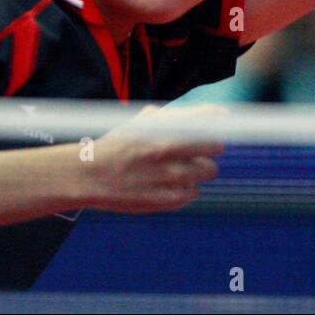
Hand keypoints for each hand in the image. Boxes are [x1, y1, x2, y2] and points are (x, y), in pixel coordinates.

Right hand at [80, 104, 225, 213]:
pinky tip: (166, 184)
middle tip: (197, 149)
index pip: (211, 119)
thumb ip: (174, 119)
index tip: (222, 121)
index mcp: (166, 126)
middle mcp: (173, 149)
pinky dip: (185, 189)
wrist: (91, 175)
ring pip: (209, 171)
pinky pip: (194, 192)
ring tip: (176, 169)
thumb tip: (210, 115)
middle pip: (217, 146)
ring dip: (198, 169)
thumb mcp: (142, 123)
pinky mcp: (171, 199)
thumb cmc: (117, 146)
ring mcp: (173, 176)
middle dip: (209, 147)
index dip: (220, 119)